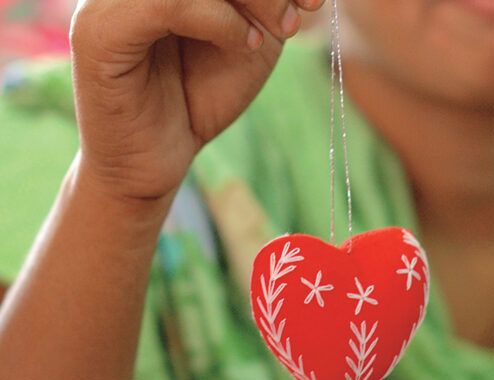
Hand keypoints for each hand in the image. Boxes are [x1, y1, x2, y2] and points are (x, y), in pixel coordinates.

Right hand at [70, 0, 322, 201]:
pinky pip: (168, 3)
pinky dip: (219, 19)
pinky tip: (247, 44)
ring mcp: (106, 0)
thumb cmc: (198, 96)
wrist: (154, 161)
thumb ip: (264, 1)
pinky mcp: (98, 32)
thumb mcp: (247, 36)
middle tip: (305, 9)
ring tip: (281, 29)